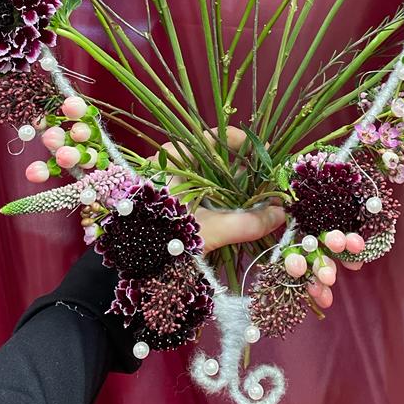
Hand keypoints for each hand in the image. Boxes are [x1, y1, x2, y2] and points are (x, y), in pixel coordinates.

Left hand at [151, 126, 363, 307]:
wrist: (122, 265)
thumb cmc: (161, 236)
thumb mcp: (209, 229)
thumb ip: (247, 222)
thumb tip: (281, 215)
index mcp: (178, 157)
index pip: (219, 138)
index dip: (248, 147)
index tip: (269, 161)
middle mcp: (172, 163)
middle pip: (217, 161)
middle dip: (246, 176)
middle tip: (269, 190)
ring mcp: (168, 182)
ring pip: (209, 179)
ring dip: (234, 193)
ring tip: (257, 207)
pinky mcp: (167, 202)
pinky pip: (199, 194)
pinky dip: (219, 203)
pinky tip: (234, 218)